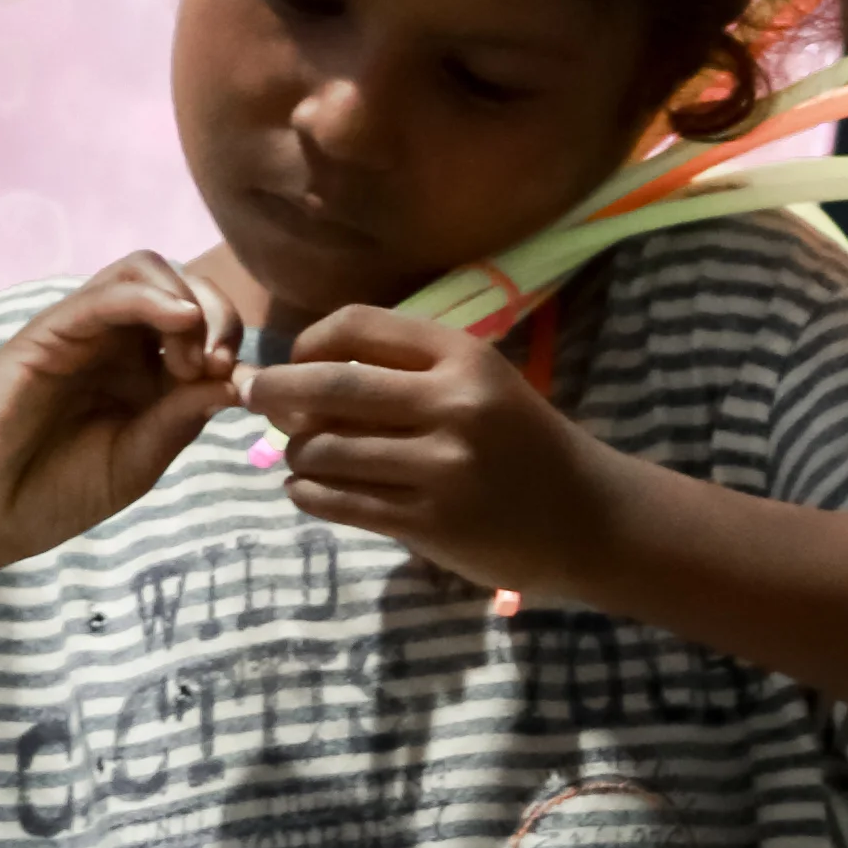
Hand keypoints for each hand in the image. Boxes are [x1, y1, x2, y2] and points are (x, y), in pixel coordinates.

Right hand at [0, 250, 254, 577]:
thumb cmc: (54, 493)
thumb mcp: (138, 462)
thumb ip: (182, 419)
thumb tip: (241, 380)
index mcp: (141, 371)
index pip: (200, 320)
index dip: (230, 338)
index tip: (238, 384)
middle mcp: (115, 342)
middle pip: (180, 284)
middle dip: (219, 314)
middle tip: (219, 364)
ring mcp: (81, 332)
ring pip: (144, 270)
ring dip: (187, 300)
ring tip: (193, 356)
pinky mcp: (48, 332)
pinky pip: (103, 295)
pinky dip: (149, 297)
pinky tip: (179, 322)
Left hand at [251, 305, 625, 606]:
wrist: (588, 517)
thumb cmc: (519, 443)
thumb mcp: (477, 383)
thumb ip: (402, 373)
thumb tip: (295, 376)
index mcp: (461, 355)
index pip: (353, 326)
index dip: (304, 344)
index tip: (294, 364)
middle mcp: (452, 403)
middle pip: (326, 385)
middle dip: (275, 394)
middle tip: (259, 405)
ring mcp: (442, 466)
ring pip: (324, 449)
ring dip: (297, 455)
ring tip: (303, 459)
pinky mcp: (432, 522)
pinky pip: (339, 501)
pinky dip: (308, 494)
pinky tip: (310, 491)